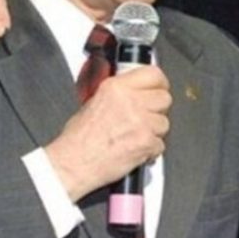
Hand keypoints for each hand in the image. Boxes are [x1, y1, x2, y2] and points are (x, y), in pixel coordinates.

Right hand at [45, 66, 171, 201]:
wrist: (74, 163)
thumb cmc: (78, 139)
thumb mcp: (93, 101)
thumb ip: (119, 93)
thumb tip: (135, 91)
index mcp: (116, 88)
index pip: (153, 74)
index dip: (160, 83)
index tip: (159, 88)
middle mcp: (130, 102)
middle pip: (164, 98)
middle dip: (158, 109)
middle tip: (147, 117)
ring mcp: (141, 122)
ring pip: (164, 123)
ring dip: (154, 131)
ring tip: (136, 136)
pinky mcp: (146, 142)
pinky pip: (160, 144)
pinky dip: (151, 150)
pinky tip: (136, 149)